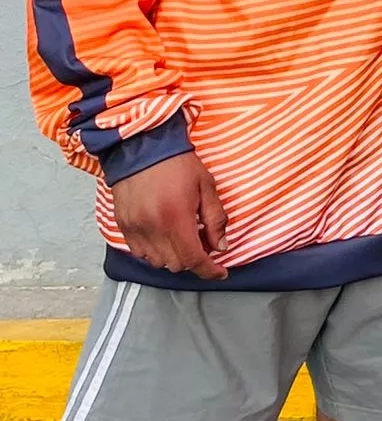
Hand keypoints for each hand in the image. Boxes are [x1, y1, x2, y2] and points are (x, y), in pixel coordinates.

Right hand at [110, 150, 228, 278]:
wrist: (141, 148)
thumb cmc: (178, 164)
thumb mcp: (206, 187)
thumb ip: (215, 219)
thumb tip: (220, 247)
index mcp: (176, 218)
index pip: (193, 259)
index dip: (209, 270)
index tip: (220, 272)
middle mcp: (152, 229)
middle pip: (175, 264)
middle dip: (193, 260)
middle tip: (203, 243)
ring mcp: (134, 229)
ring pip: (156, 261)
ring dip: (173, 256)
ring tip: (182, 236)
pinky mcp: (122, 225)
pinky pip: (139, 252)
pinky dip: (154, 251)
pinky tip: (163, 234)